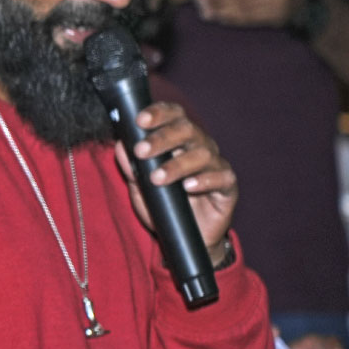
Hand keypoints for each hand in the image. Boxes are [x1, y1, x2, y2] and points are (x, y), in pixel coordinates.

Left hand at [112, 101, 237, 251]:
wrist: (184, 235)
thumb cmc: (163, 204)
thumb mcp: (140, 187)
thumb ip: (131, 167)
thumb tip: (120, 145)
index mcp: (179, 140)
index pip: (173, 116)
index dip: (159, 113)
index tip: (139, 120)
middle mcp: (200, 147)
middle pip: (187, 130)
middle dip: (162, 138)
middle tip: (141, 151)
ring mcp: (216, 165)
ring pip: (202, 154)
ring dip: (177, 165)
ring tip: (157, 178)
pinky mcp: (227, 186)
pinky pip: (221, 178)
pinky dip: (204, 180)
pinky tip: (188, 186)